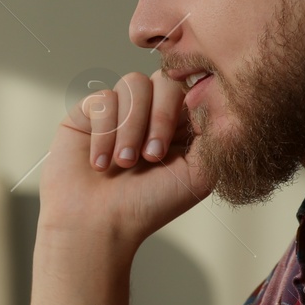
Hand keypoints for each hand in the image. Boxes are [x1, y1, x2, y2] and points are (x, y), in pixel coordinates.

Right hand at [39, 70, 216, 251]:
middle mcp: (150, 113)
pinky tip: (101, 163)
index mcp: (180, 125)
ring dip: (130, 127)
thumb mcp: (198, 175)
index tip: (176, 145)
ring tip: (124, 163)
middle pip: (163, 81)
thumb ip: (215, 135)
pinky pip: (102, 99)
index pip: (191, 90)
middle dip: (160, 118)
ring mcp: (120, 110)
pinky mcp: (90, 112)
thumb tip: (215, 95)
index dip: (185, 109)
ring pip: (133, 84)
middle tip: (151, 157)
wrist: (97, 224)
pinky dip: (104, 133)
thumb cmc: (147, 206)